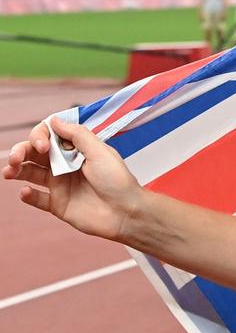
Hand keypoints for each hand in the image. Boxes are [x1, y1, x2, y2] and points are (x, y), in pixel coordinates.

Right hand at [4, 117, 143, 241]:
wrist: (126, 212)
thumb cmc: (118, 181)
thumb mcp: (100, 152)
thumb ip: (77, 135)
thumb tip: (55, 120)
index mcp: (76, 150)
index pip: (49, 137)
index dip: (40, 137)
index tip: (42, 145)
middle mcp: (65, 165)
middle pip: (35, 154)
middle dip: (21, 152)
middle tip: (15, 158)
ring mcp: (60, 185)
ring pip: (31, 174)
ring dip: (17, 171)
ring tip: (8, 172)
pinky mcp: (58, 204)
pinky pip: (37, 198)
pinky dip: (28, 195)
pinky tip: (25, 192)